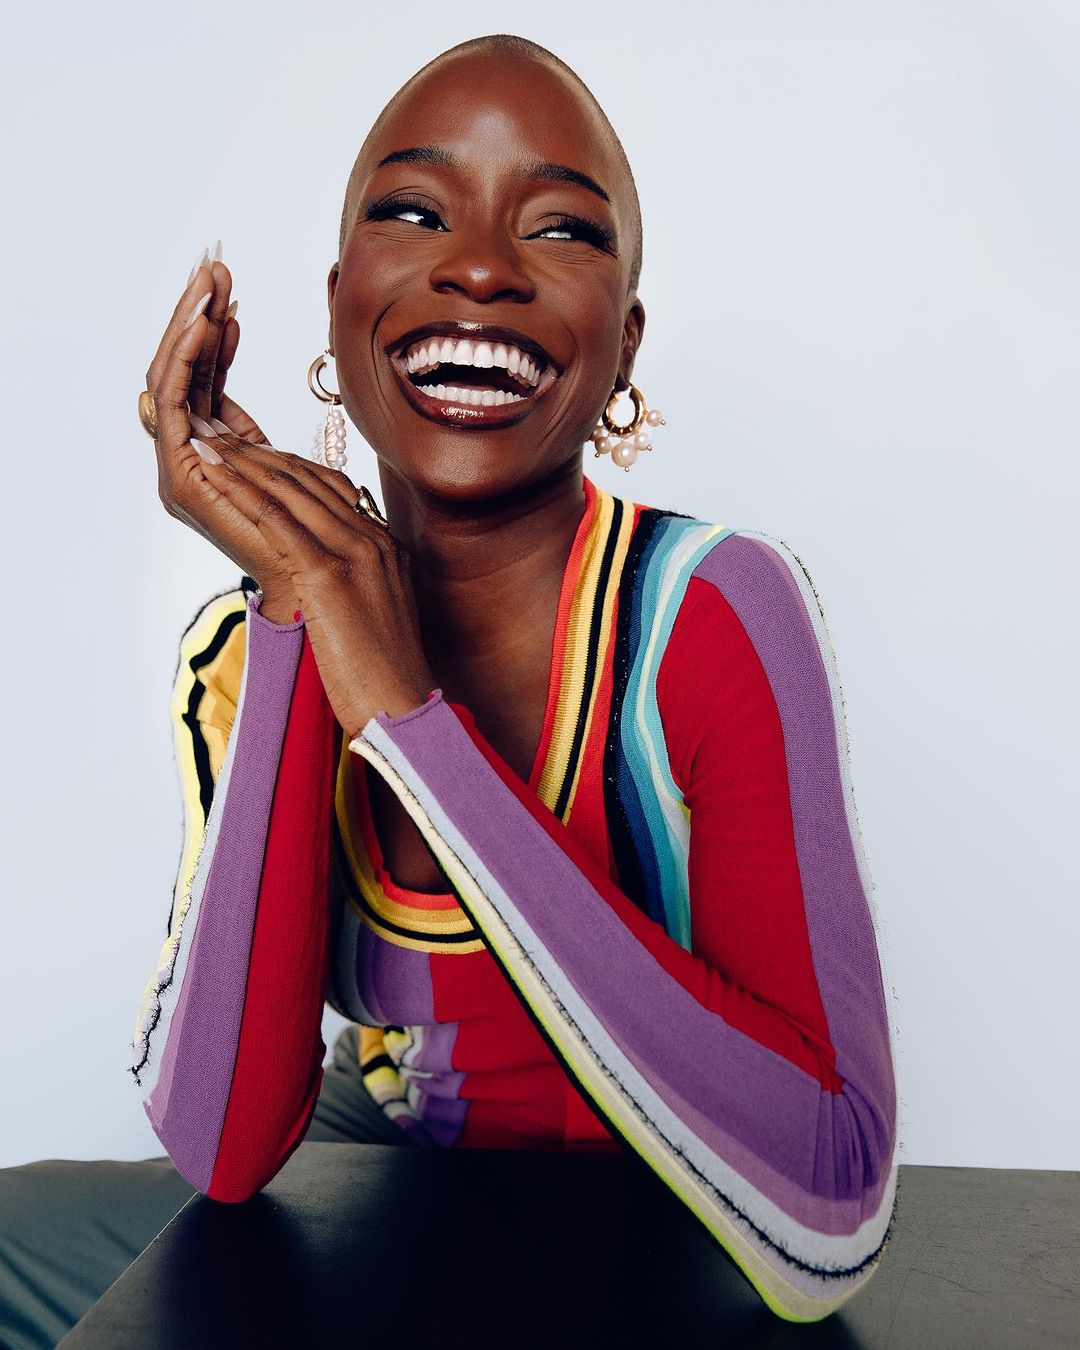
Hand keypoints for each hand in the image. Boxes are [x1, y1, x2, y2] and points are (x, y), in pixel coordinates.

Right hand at [142, 246, 302, 609]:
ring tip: (208, 280)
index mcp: (219, 457)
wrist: (325, 590)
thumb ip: (272, 435)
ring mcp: (181, 469)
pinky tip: (204, 319)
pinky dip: (186, 356)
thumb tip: (281, 440)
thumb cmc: (325, 538)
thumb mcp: (302, 467)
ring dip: (188, 323)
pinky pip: (171, 400)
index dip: (216, 337)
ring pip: (171, 378)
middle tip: (213, 266)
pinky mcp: (180, 474)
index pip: (207, 383)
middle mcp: (191, 461)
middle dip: (196, 316)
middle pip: (184, 374)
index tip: (233, 293)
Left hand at [193, 445, 435, 737]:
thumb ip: (354, 584)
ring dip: (241, 459)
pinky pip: (276, 518)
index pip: (329, 489)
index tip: (250, 450)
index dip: (285, 464)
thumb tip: (318, 580)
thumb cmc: (384, 677)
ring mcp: (354, 552)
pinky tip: (212, 471)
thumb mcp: (374, 616)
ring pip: (288, 490)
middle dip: (258, 452)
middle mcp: (373, 539)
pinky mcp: (327, 573)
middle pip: (307, 480)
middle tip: (218, 428)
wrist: (403, 708)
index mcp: (385, 546)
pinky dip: (239, 489)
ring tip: (206, 438)